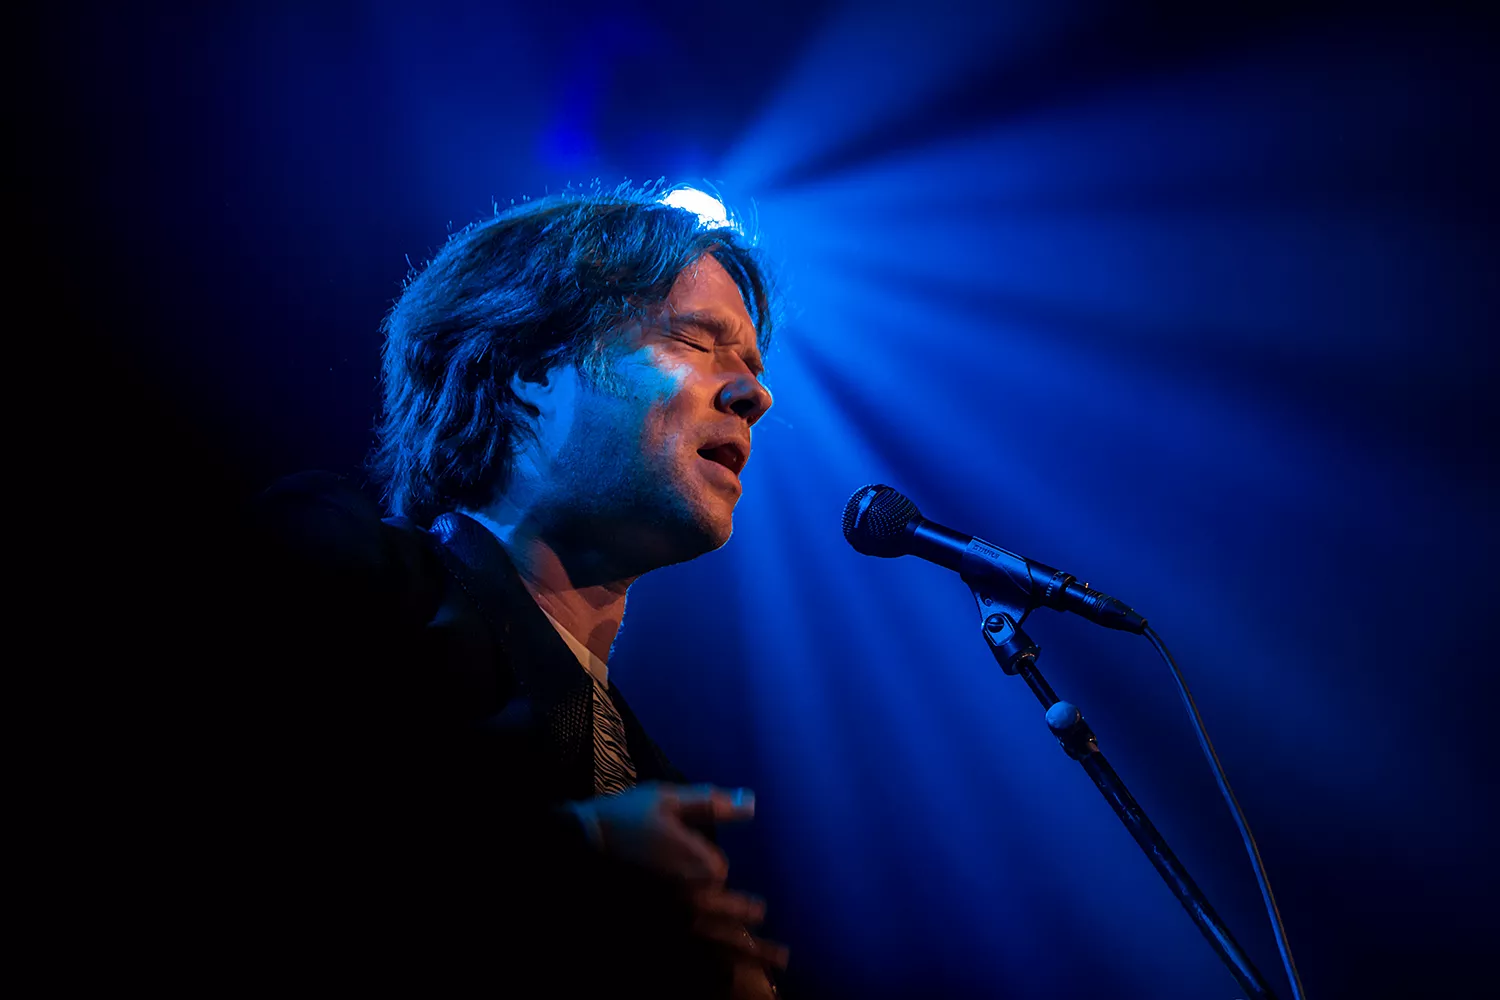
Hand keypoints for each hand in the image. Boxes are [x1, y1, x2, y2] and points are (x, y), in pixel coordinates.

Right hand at [568, 783, 789, 982]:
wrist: (578, 842)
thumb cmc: (623, 818)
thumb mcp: (666, 799)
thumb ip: (710, 803)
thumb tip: (751, 802)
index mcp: (698, 865)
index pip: (719, 876)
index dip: (714, 875)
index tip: (722, 883)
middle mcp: (688, 896)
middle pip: (730, 926)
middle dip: (758, 948)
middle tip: (782, 959)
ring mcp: (669, 917)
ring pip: (713, 947)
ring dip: (742, 962)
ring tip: (765, 973)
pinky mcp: (654, 930)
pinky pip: (687, 959)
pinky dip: (705, 972)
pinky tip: (719, 977)